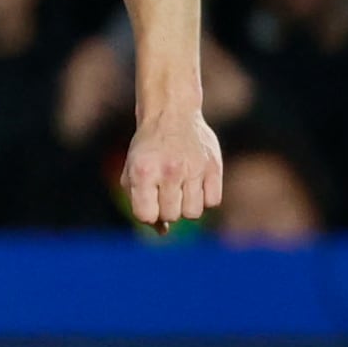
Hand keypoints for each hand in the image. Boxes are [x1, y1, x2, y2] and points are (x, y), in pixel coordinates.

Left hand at [119, 106, 220, 230]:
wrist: (171, 114)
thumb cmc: (148, 148)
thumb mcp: (134, 170)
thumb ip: (141, 201)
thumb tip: (162, 233)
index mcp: (143, 172)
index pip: (146, 216)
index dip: (148, 214)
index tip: (149, 202)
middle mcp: (168, 171)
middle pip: (171, 215)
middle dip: (167, 209)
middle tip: (166, 191)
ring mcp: (193, 169)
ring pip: (193, 213)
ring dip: (187, 206)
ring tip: (182, 188)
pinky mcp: (213, 167)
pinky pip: (213, 202)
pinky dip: (205, 198)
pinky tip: (197, 184)